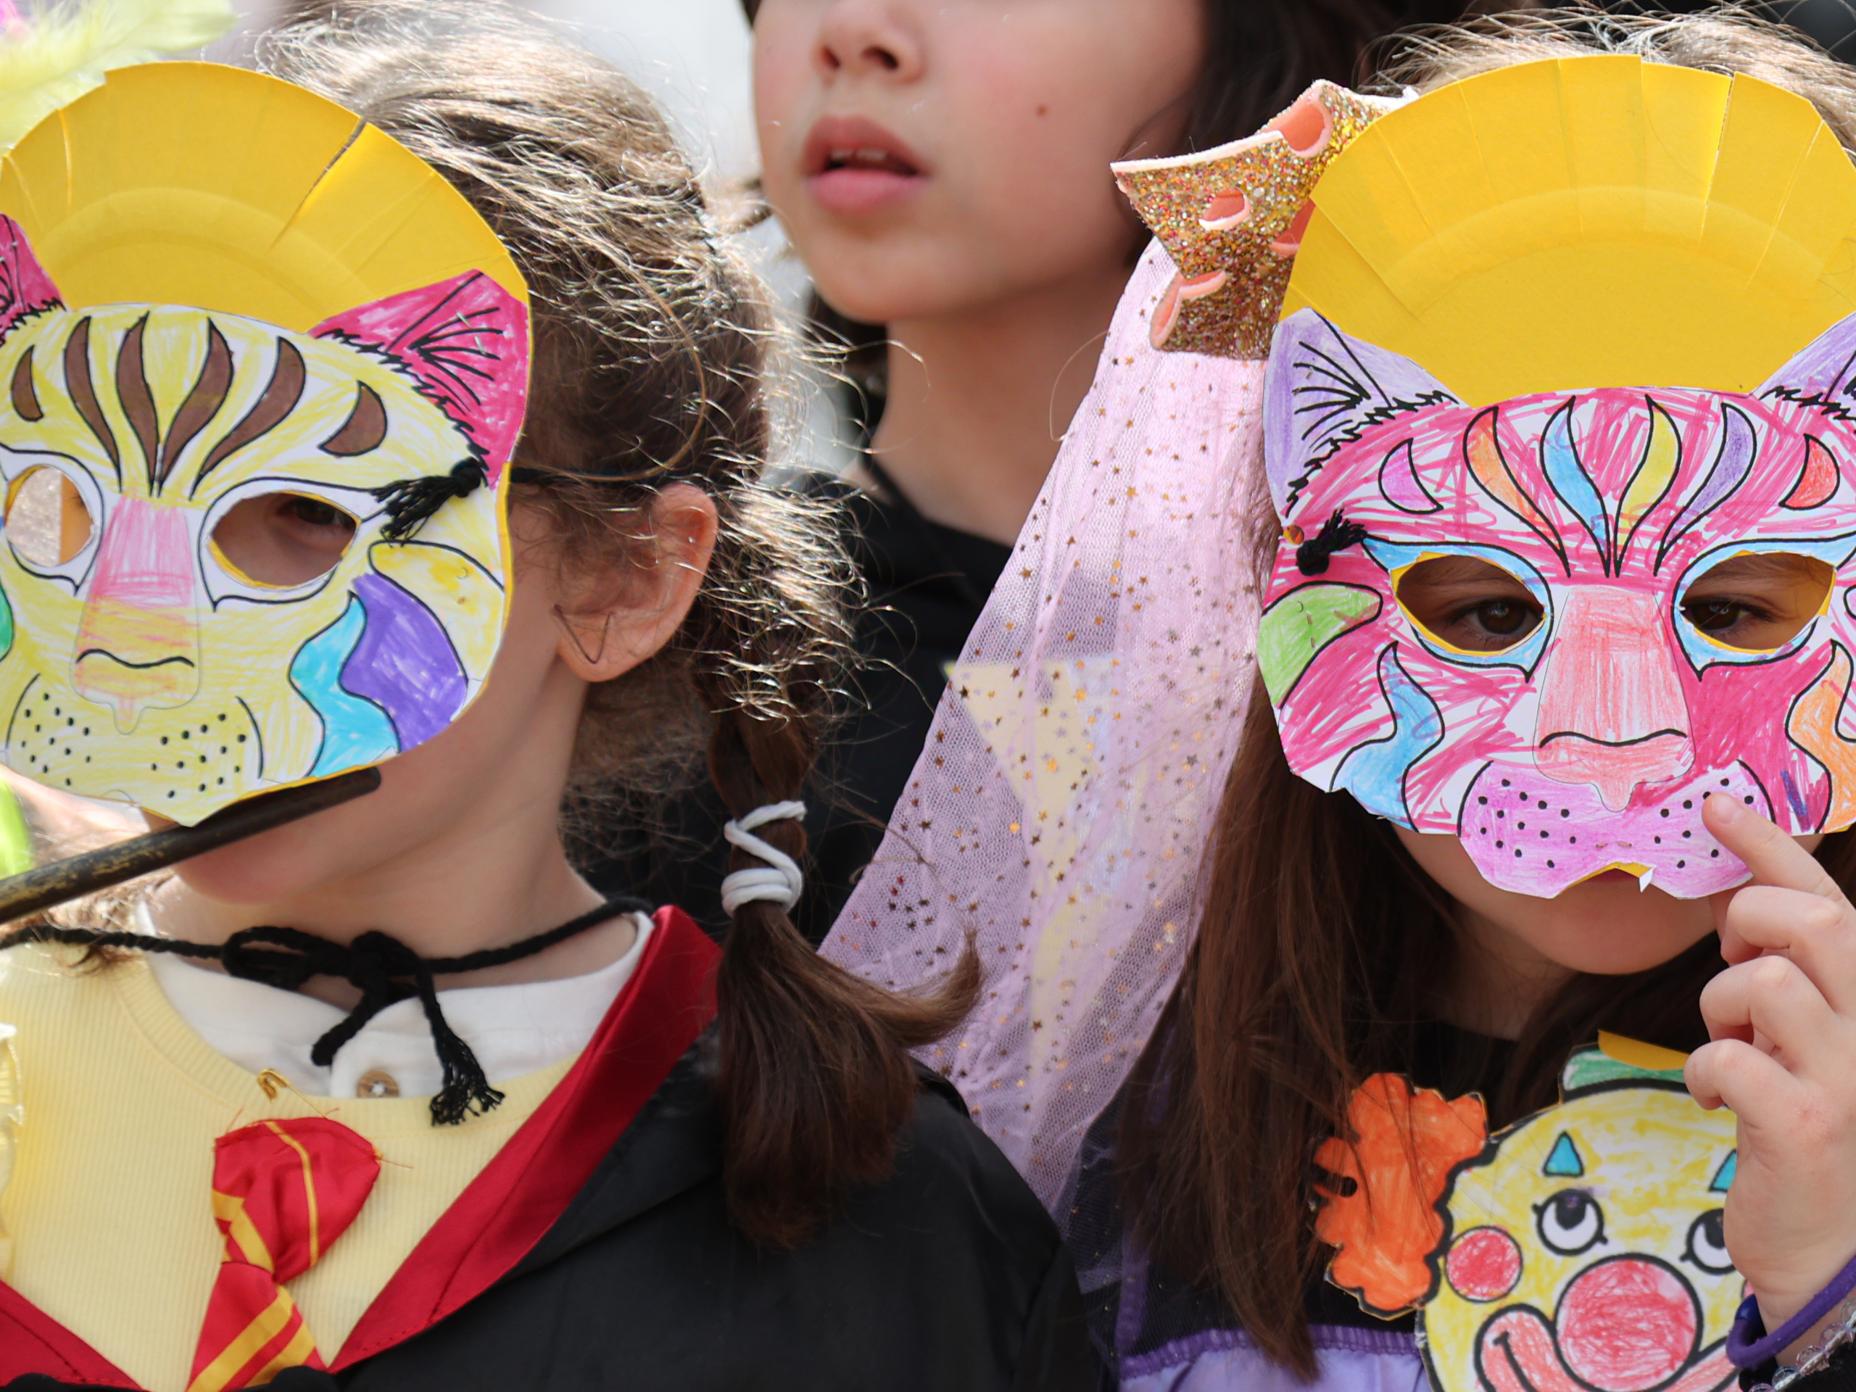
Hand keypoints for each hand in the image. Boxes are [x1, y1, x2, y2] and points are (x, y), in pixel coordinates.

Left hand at [1686, 794, 1855, 1341]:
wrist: (1839, 1255)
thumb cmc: (1812, 1133)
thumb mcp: (1811, 1043)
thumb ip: (1793, 978)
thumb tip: (1742, 899)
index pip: (1830, 902)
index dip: (1771, 847)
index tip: (1718, 805)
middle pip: (1810, 925)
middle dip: (1747, 925)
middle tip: (1730, 970)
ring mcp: (1851, 1080)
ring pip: (1764, 983)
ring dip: (1720, 1007)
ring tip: (1731, 1050)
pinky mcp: (1809, 1129)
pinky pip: (1732, 1059)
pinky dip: (1705, 1070)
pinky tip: (1718, 1100)